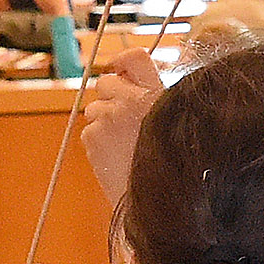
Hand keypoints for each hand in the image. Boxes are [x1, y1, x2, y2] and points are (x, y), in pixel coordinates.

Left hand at [77, 43, 164, 204]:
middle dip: (111, 97)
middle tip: (126, 123)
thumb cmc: (174, 169)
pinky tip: (117, 158)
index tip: (120, 70)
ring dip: (105, 122)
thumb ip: (153, 93)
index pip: (134, 57)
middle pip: (106, 82)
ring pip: (95, 109)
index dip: (123, 62)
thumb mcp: (175, 122)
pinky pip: (89, 131)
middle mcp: (134, 99)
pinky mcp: (93, 137)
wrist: (161, 206)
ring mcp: (110, 117)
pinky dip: (98, 143)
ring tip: (125, 147)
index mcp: (160, 93)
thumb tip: (123, 70)